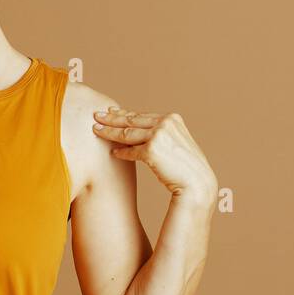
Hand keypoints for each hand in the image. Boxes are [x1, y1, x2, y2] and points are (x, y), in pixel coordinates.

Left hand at [92, 108, 217, 200]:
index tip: (112, 111)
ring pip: (127, 133)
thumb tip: (140, 132)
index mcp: (172, 118)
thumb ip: (161, 134)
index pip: (142, 115)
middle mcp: (166, 122)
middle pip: (132, 120)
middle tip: (96, 115)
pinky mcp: (152, 150)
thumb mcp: (176, 144)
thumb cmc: (187, 167)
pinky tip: (112, 152)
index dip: (125, 113)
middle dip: (112, 118)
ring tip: (96, 130)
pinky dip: (121, 152)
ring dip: (109, 131)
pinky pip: (130, 150)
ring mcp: (159, 135)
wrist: (197, 183)